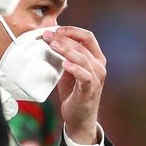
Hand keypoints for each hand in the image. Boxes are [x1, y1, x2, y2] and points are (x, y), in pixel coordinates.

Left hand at [44, 26, 105, 144]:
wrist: (79, 117)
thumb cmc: (72, 92)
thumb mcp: (67, 71)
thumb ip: (63, 57)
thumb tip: (47, 41)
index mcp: (95, 58)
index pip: (88, 37)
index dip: (72, 30)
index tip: (55, 29)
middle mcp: (98, 66)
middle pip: (83, 45)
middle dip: (63, 38)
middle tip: (46, 35)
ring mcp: (96, 78)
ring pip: (83, 58)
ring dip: (66, 50)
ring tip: (52, 45)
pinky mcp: (89, 89)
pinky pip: (84, 76)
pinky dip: (74, 68)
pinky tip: (64, 63)